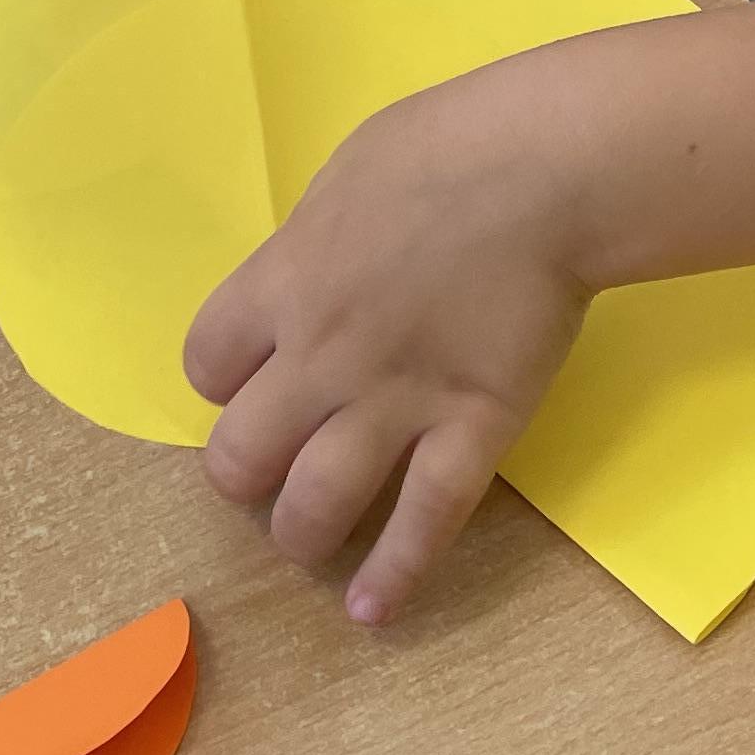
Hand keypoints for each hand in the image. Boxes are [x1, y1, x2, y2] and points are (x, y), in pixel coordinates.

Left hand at [184, 54, 590, 625]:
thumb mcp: (346, 177)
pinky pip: (424, 519)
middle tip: (273, 472)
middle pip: (240, 456)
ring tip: (310, 541)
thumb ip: (312, 246)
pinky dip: (393, 575)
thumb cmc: (449, 146)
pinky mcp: (472, 429)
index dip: (224, 382)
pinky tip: (372, 609)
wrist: (548, 169)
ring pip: (315, 505)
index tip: (253, 383)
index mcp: (284, 283)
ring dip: (301, 534)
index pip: (206, 365)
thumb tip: (305, 277)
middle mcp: (322, 357)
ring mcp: (397, 401)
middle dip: (247, 475)